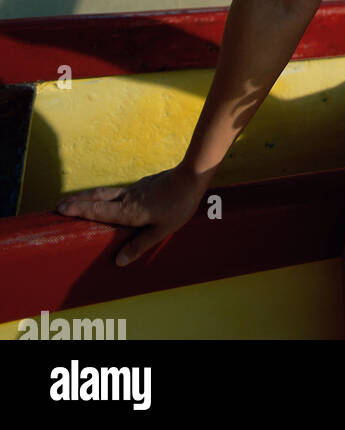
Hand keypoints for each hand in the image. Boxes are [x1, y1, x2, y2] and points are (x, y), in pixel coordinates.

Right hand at [54, 166, 207, 266]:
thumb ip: (140, 245)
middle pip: (98, 198)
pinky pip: (119, 191)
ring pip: (107, 192)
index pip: (99, 211)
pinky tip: (109, 197)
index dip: (80, 210)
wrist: (191, 176)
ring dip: (90, 196)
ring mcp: (135, 189)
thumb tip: (118, 261)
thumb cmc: (178, 206)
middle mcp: (127, 198)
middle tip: (59, 205)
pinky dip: (106, 194)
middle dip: (78, 201)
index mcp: (129, 212)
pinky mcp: (143, 184)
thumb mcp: (162, 231)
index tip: (61, 209)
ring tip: (77, 199)